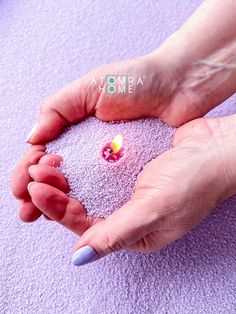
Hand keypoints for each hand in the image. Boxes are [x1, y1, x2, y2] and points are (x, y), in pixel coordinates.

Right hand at [11, 49, 202, 221]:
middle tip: (27, 210)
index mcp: (75, 128)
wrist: (179, 86)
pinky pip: (105, 191)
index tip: (21, 187)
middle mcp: (89, 148)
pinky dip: (87, 202)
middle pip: (57, 175)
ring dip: (57, 202)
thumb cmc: (136, 81)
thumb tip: (32, 138)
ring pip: (77, 187)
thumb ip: (58, 108)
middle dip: (38, 192)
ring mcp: (108, 163)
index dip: (29, 171)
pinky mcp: (128, 172)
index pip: (43, 153)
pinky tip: (75, 213)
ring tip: (41, 216)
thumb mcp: (91, 86)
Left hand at [24, 114, 235, 265]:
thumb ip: (117, 233)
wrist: (216, 149)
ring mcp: (127, 192)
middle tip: (34, 173)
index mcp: (133, 232)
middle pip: (81, 209)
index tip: (36, 189)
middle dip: (55, 193)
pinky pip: (98, 172)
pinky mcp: (129, 172)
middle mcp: (127, 214)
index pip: (85, 227)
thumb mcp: (156, 209)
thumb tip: (81, 258)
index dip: (58, 210)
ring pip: (87, 190)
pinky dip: (81, 166)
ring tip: (45, 163)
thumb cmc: (195, 181)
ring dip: (65, 179)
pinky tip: (66, 157)